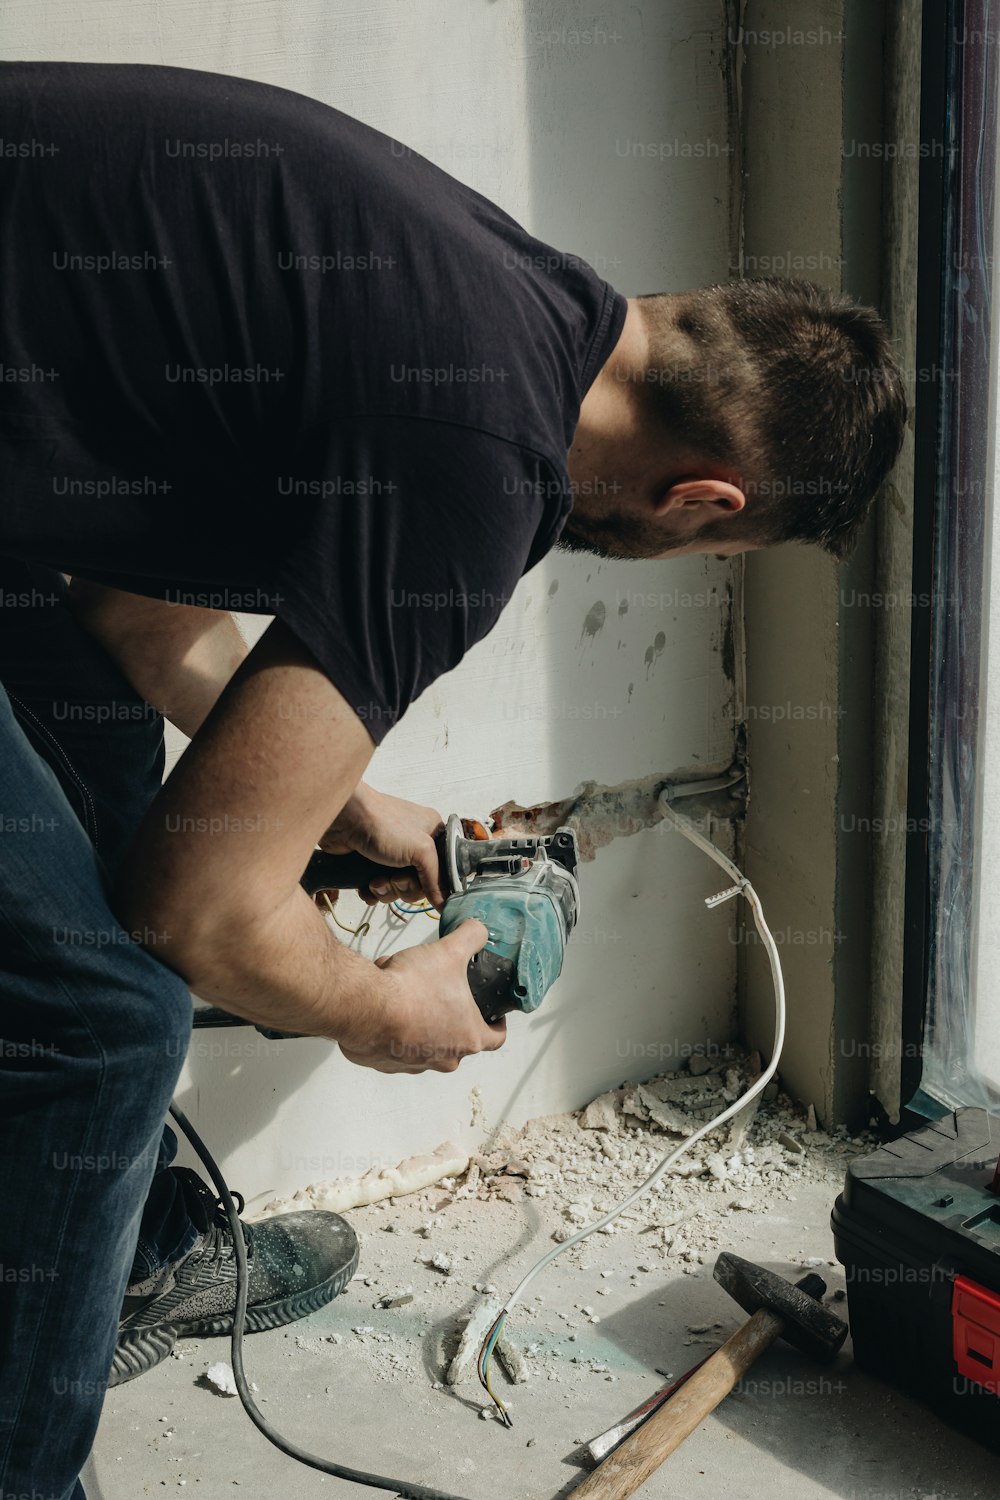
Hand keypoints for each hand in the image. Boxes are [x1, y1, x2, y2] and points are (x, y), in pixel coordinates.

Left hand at [319, 784, 446, 907]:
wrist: (343, 819)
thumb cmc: (384, 824)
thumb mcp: (421, 849)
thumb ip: (436, 879)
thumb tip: (445, 904)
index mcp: (432, 834)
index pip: (443, 870)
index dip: (433, 884)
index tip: (422, 886)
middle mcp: (413, 845)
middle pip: (419, 883)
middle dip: (405, 887)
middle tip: (395, 878)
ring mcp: (392, 855)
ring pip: (398, 889)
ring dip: (386, 891)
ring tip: (375, 880)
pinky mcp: (371, 864)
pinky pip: (379, 889)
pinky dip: (372, 892)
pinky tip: (366, 886)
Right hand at [337, 919, 505, 1073]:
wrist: (366, 1009)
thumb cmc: (412, 989)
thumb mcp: (450, 951)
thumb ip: (472, 937)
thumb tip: (478, 930)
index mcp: (468, 1037)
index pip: (495, 1038)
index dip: (496, 1023)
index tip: (491, 1014)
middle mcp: (444, 1058)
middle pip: (456, 1039)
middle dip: (448, 1013)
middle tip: (440, 990)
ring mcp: (414, 1064)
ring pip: (423, 1040)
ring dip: (418, 1016)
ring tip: (403, 987)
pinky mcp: (386, 1063)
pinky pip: (394, 1044)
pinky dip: (392, 1026)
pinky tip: (383, 1002)